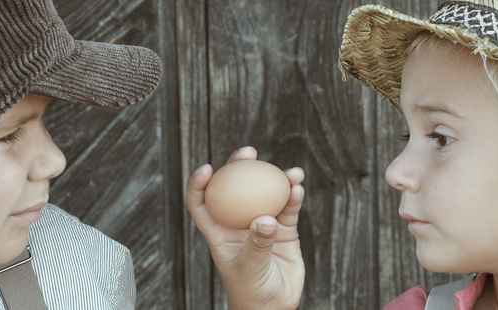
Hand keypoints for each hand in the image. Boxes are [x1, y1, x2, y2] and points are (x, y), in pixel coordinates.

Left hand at [186, 146, 305, 309]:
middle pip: (234, 188)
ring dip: (276, 179)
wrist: (274, 307)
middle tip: (249, 153)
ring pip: (266, 194)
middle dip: (239, 167)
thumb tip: (266, 219)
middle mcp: (239, 223)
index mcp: (219, 232)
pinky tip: (298, 187)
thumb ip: (257, 244)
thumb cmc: (251, 292)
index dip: (199, 184)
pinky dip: (293, 197)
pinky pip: (288, 209)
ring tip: (290, 171)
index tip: (208, 168)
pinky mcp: (283, 231)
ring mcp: (262, 225)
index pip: (202, 204)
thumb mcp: (249, 269)